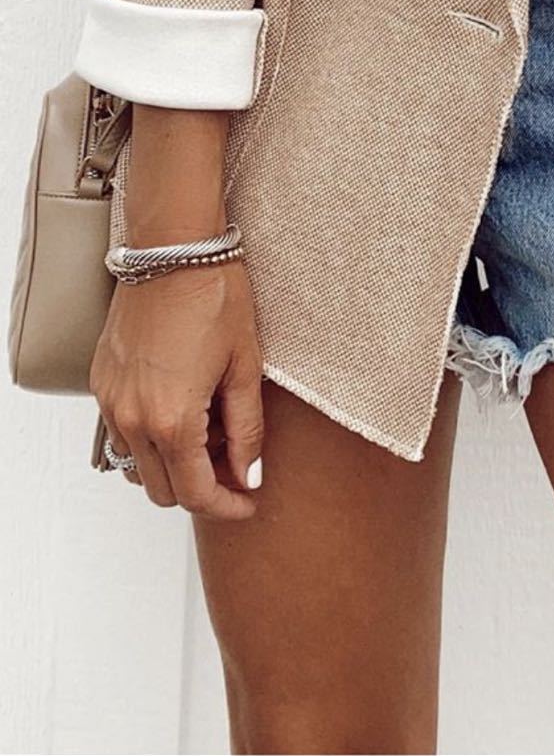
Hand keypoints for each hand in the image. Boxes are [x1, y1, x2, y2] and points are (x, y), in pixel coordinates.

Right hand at [91, 261, 263, 519]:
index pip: (196, 495)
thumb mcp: (245, 367)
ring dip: (173, 464)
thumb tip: (250, 475)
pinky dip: (150, 437)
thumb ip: (248, 430)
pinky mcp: (102, 382)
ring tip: (210, 427)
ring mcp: (111, 401)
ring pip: (137, 465)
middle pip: (163, 490)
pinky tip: (183, 405)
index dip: (227, 506)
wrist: (174, 249)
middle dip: (202, 487)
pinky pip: (121, 432)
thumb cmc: (214, 297)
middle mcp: (133, 418)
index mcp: (172, 420)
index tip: (248, 501)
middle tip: (236, 460)